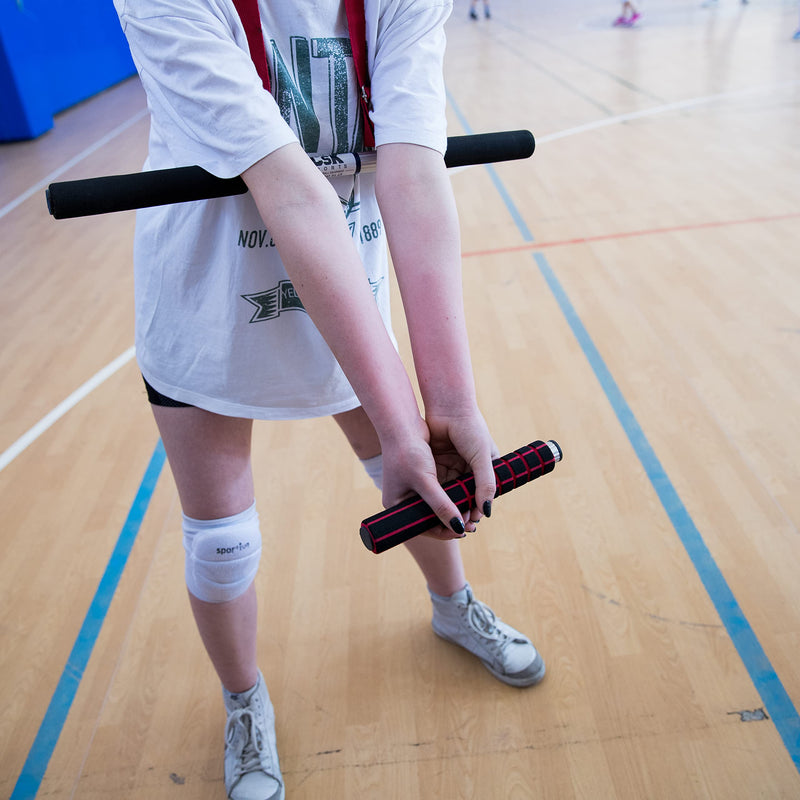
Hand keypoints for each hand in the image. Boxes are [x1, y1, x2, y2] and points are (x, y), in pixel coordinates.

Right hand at [379, 410, 498, 540]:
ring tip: (474, 512)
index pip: (422, 527)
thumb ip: (442, 504)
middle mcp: (404, 499)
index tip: (464, 530)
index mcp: (396, 505)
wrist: (402, 423)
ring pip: (438, 505)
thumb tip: (459, 527)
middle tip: (473, 524)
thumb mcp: (426, 480)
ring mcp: (413, 488)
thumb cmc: (407, 452)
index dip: (444, 531)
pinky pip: (440, 492)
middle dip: (451, 520)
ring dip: (455, 507)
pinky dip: (453, 494)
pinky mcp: (422, 477)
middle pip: (431, 518)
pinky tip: (467, 496)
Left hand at [425, 410, 498, 533]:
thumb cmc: (471, 429)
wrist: (448, 407)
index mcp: (486, 467)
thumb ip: (485, 484)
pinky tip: (434, 508)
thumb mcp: (481, 458)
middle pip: (466, 497)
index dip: (478, 510)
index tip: (472, 523)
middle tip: (458, 528)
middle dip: (462, 512)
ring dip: (449, 506)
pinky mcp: (438, 464)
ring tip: (446, 521)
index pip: (484, 495)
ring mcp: (453, 467)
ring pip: (451, 494)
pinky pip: (438, 485)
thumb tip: (487, 511)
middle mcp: (470, 470)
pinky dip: (437, 496)